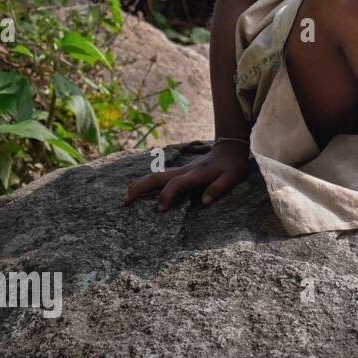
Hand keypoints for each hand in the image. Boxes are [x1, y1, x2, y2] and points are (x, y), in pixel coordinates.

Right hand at [122, 140, 251, 211]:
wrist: (230, 147)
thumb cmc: (232, 165)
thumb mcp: (232, 177)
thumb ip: (219, 188)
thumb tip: (205, 202)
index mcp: (196, 175)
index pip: (176, 184)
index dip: (167, 196)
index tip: (160, 209)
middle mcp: (184, 171)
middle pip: (157, 177)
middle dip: (140, 187)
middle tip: (125, 200)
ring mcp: (180, 170)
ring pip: (155, 175)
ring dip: (139, 184)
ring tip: (126, 197)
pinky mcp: (180, 171)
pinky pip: (160, 176)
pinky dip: (147, 183)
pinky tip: (139, 190)